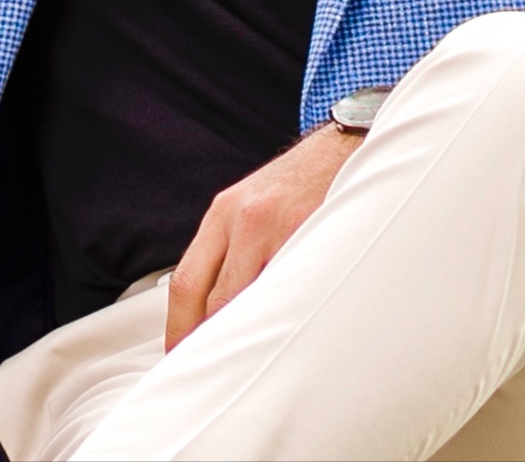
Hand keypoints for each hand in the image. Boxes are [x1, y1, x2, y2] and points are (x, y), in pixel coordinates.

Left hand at [165, 123, 362, 351]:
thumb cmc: (296, 186)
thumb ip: (228, 252)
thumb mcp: (249, 206)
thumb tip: (207, 316)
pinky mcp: (319, 235)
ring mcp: (283, 228)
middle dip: (212, 344)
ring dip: (252, 338)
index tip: (180, 361)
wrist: (344, 146)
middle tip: (214, 377)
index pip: (187, 284)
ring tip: (254, 368)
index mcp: (223, 214)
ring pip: (256, 303)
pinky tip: (295, 337)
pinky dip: (290, 318)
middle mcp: (246, 219)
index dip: (179, 331)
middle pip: (217, 302)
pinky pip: (297, 291)